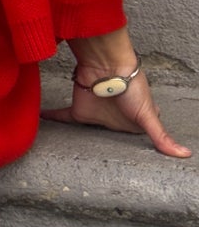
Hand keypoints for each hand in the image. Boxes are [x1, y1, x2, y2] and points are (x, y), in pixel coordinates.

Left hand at [44, 30, 189, 158]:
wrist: (109, 66)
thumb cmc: (133, 87)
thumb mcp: (149, 115)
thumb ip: (161, 136)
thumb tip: (185, 155)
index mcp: (133, 121)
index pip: (137, 133)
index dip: (137, 140)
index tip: (134, 160)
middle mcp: (113, 118)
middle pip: (109, 133)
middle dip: (105, 142)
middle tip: (96, 160)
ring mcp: (95, 114)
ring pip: (85, 129)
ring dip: (77, 137)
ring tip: (68, 150)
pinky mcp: (78, 110)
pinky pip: (62, 116)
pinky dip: (52, 117)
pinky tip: (41, 119)